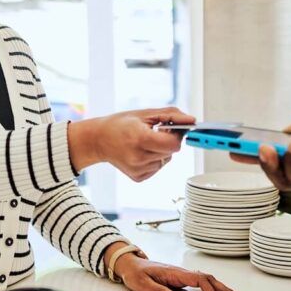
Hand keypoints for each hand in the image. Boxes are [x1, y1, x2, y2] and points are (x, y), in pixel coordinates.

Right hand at [69, 108, 195, 180]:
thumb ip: (171, 115)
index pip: (174, 144)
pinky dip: (154, 159)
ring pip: (166, 160)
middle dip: (168, 141)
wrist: (98, 140)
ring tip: (144, 142)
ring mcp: (138, 170)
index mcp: (140, 139)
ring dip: (161, 150)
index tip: (170, 128)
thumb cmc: (121, 124)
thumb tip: (192, 120)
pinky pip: (157, 167)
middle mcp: (139, 157)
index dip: (176, 135)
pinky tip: (140, 152)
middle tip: (155, 132)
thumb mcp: (145, 114)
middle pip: (171, 152)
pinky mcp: (138, 177)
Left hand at [113, 253, 241, 290]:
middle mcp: (181, 272)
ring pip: (207, 280)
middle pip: (208, 279)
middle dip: (223, 289)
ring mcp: (182, 275)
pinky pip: (202, 282)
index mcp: (174, 272)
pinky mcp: (181, 279)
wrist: (129, 264)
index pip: (198, 280)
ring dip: (221, 288)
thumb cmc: (135, 274)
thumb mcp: (142, 284)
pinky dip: (213, 287)